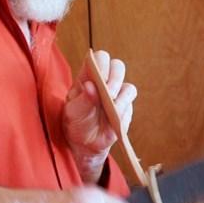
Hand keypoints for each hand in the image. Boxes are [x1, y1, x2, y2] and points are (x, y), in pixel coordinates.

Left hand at [63, 50, 136, 182]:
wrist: (85, 144)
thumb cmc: (76, 123)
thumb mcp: (73, 113)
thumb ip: (82, 100)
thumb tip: (90, 86)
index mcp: (88, 77)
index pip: (98, 58)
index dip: (101, 64)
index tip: (100, 77)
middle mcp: (105, 82)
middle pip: (117, 66)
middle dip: (115, 78)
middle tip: (109, 91)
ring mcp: (117, 94)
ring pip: (128, 85)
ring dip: (121, 95)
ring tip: (112, 106)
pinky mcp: (125, 107)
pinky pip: (130, 103)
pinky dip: (124, 107)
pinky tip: (116, 115)